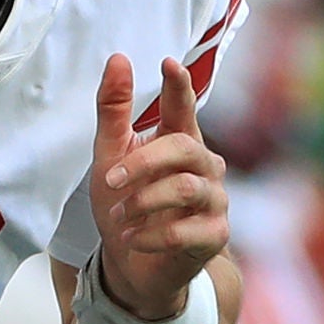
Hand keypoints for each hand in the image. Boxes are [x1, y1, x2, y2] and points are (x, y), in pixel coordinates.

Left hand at [88, 53, 230, 318]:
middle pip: (183, 148)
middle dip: (142, 163)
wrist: (132, 266)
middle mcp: (204, 166)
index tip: (168, 63)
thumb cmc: (125, 205)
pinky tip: (131, 239)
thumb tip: (118, 58)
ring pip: (185, 188)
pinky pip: (184, 231)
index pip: (183, 106)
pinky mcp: (214, 236)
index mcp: (180, 140)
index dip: (179, 85)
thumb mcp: (110, 156)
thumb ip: (114, 111)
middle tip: (109, 181)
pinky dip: (149, 235)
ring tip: (119, 216)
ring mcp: (214, 201)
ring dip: (143, 202)